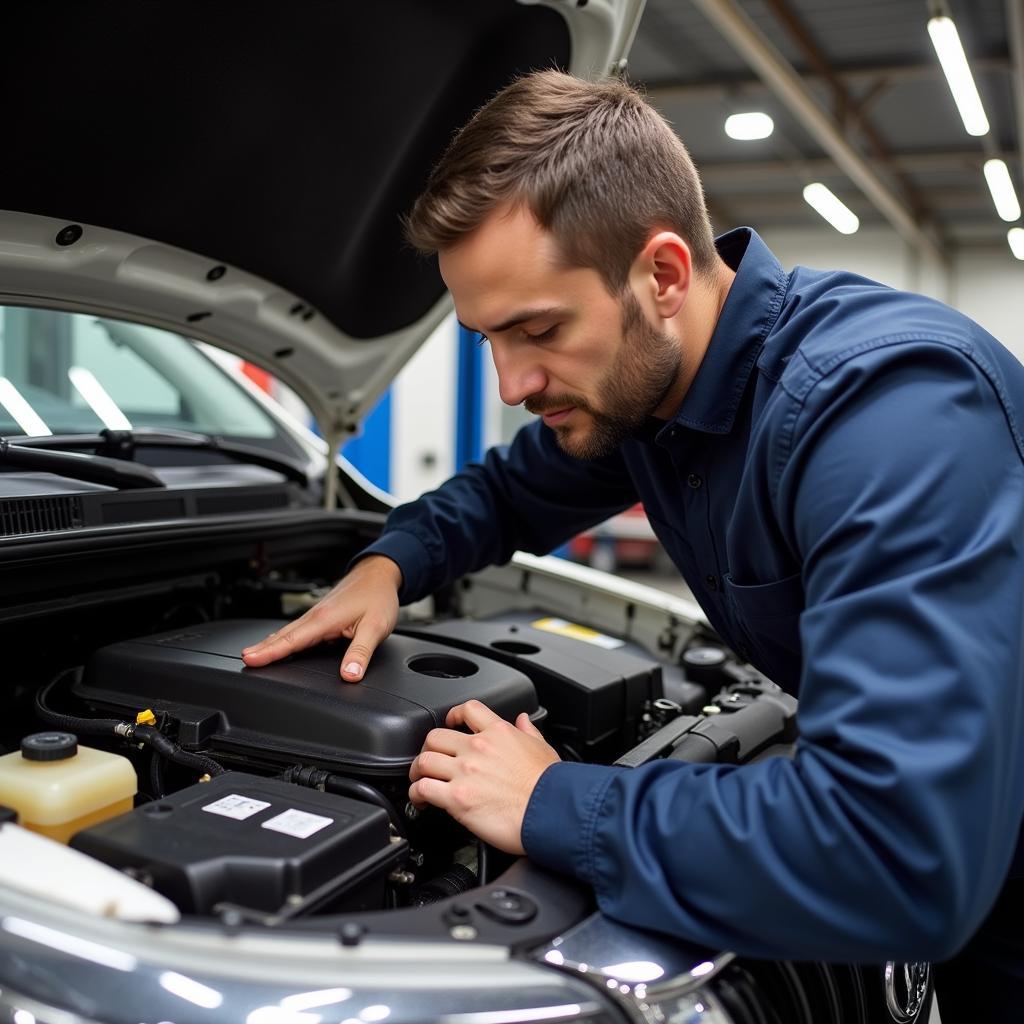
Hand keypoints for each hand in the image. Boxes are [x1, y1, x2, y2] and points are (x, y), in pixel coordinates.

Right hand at [240, 555, 401, 680]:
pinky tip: (280, 642)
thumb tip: (349, 675)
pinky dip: (284, 637)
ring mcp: (318, 614)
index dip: (270, 652)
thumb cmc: (378, 596)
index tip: (250, 660)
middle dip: (262, 648)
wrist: (381, 574)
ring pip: (289, 631)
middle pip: (284, 635)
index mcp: (325, 619)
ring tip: (254, 654)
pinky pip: (298, 628)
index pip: (292, 640)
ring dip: (270, 642)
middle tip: (243, 660)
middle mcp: (316, 615)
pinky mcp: (323, 614)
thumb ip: (361, 652)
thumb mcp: (376, 627)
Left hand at [408, 699, 559, 853]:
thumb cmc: (551, 786)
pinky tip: (421, 800)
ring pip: (424, 761)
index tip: (450, 724)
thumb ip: (529, 731)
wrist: (551, 812)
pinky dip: (416, 794)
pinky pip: (423, 789)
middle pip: (435, 736)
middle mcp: (478, 748)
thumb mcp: (543, 748)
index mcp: (499, 733)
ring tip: (419, 780)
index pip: (467, 710)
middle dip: (429, 748)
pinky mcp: (457, 798)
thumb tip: (524, 720)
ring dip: (418, 771)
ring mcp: (465, 772)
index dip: (453, 716)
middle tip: (430, 760)